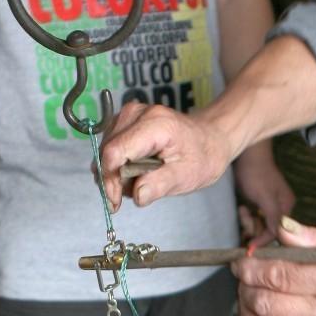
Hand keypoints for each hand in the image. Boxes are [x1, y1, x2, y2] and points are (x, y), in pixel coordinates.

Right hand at [99, 101, 237, 210]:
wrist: (210, 138)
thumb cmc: (202, 156)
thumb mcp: (186, 176)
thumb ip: (160, 185)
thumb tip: (138, 195)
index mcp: (155, 124)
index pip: (114, 152)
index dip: (110, 180)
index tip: (115, 202)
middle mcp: (137, 113)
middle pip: (107, 152)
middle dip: (114, 179)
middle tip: (134, 193)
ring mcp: (129, 114)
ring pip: (106, 151)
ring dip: (117, 173)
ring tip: (142, 180)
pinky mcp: (126, 120)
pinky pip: (111, 147)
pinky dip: (119, 165)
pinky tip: (137, 171)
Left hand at [233, 142, 294, 240]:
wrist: (246, 153)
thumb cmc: (255, 173)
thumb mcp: (265, 197)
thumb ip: (274, 217)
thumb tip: (279, 236)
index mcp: (286, 207)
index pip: (276, 233)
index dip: (262, 241)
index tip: (248, 249)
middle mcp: (281, 208)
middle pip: (266, 230)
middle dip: (253, 227)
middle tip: (243, 213)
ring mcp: (269, 205)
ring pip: (258, 225)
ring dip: (248, 221)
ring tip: (242, 208)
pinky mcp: (259, 202)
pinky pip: (254, 218)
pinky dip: (247, 216)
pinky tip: (242, 206)